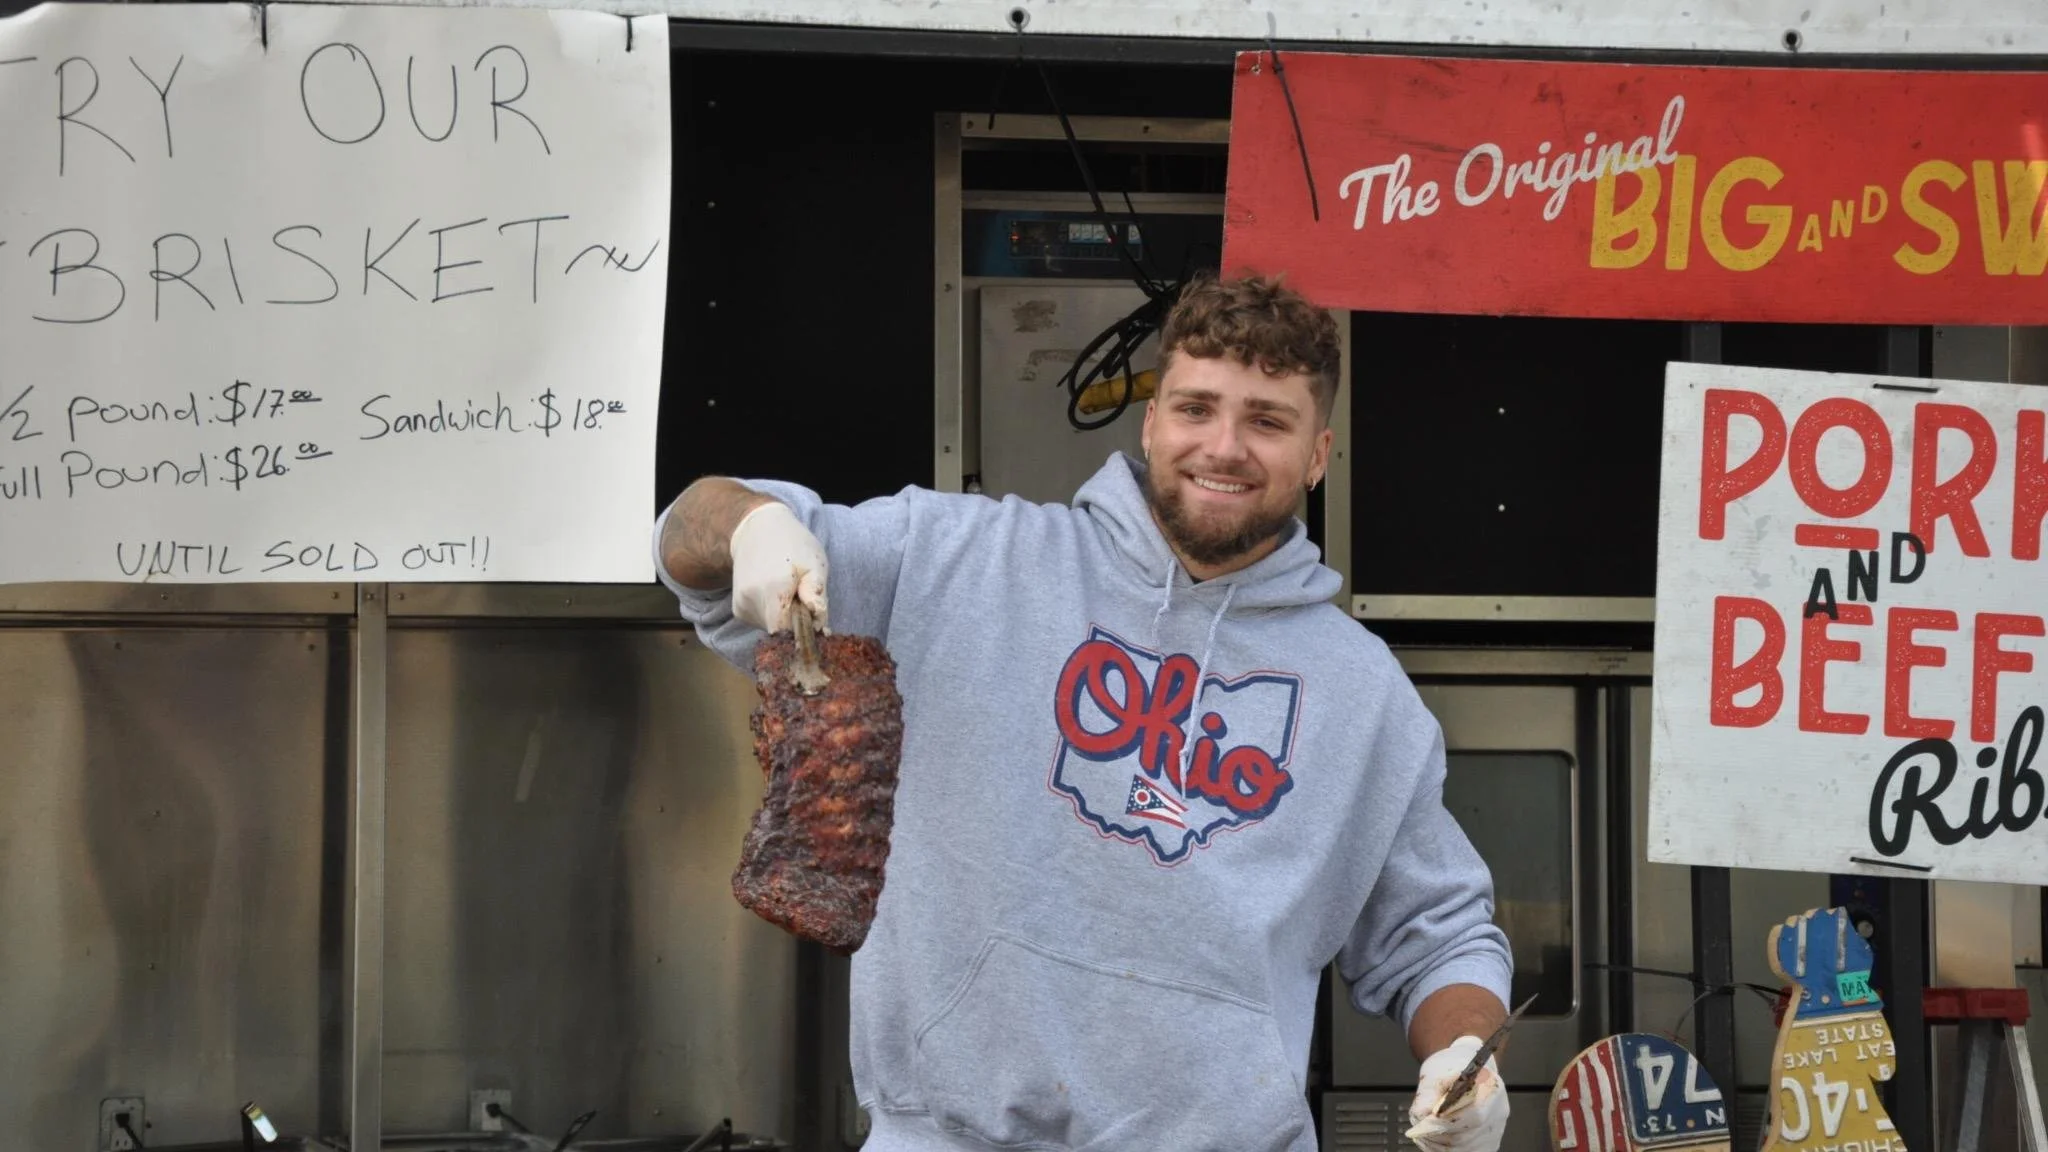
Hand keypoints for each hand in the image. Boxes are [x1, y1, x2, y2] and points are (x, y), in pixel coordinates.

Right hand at [729, 500, 827, 634]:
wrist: (755, 530)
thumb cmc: (792, 544)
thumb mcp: (814, 564)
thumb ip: (817, 595)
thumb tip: (818, 626)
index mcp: (772, 590)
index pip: (787, 631)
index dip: (803, 628)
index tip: (813, 615)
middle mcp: (751, 600)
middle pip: (781, 631)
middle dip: (796, 622)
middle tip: (802, 597)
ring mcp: (741, 606)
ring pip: (772, 628)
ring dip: (785, 617)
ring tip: (788, 590)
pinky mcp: (738, 610)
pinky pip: (762, 623)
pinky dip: (773, 614)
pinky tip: (775, 593)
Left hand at [1405, 1036, 1507, 1151]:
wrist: (1466, 1069)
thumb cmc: (1452, 1068)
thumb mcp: (1436, 1073)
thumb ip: (1428, 1094)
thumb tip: (1422, 1115)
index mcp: (1491, 1089)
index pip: (1474, 1116)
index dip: (1447, 1122)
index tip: (1426, 1120)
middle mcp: (1498, 1112)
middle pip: (1467, 1136)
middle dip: (1439, 1135)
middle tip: (1420, 1130)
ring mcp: (1495, 1130)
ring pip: (1465, 1148)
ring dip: (1440, 1144)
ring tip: (1424, 1133)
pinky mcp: (1489, 1142)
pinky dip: (1446, 1150)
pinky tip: (1435, 1139)